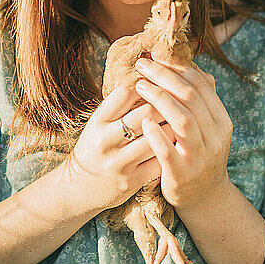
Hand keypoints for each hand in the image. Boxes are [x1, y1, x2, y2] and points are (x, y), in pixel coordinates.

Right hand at [63, 83, 175, 215]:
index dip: (149, 83)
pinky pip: (159, 162)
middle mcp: (106, 140)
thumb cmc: (97, 146)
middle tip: (181, 99)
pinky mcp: (132, 181)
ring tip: (184, 120)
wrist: (79, 187)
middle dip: (167, 104)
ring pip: (156, 138)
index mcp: (97, 120)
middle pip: (145, 113)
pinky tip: (180, 143)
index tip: (161, 82)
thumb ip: (122, 104)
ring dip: (174, 127)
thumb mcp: (100, 122)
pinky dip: (172, 150)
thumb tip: (153, 76)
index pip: (126, 92)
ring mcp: (119, 162)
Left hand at [134, 55, 232, 211]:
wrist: (204, 197)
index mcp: (221, 121)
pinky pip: (168, 151)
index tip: (156, 56)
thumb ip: (202, 100)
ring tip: (139, 86)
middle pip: (191, 98)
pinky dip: (156, 134)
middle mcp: (215, 137)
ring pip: (183, 120)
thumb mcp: (208, 128)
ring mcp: (200, 156)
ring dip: (159, 99)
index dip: (178, 67)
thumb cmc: (199, 154)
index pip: (202, 85)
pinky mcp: (182, 174)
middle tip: (143, 65)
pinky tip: (142, 120)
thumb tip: (194, 66)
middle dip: (165, 76)